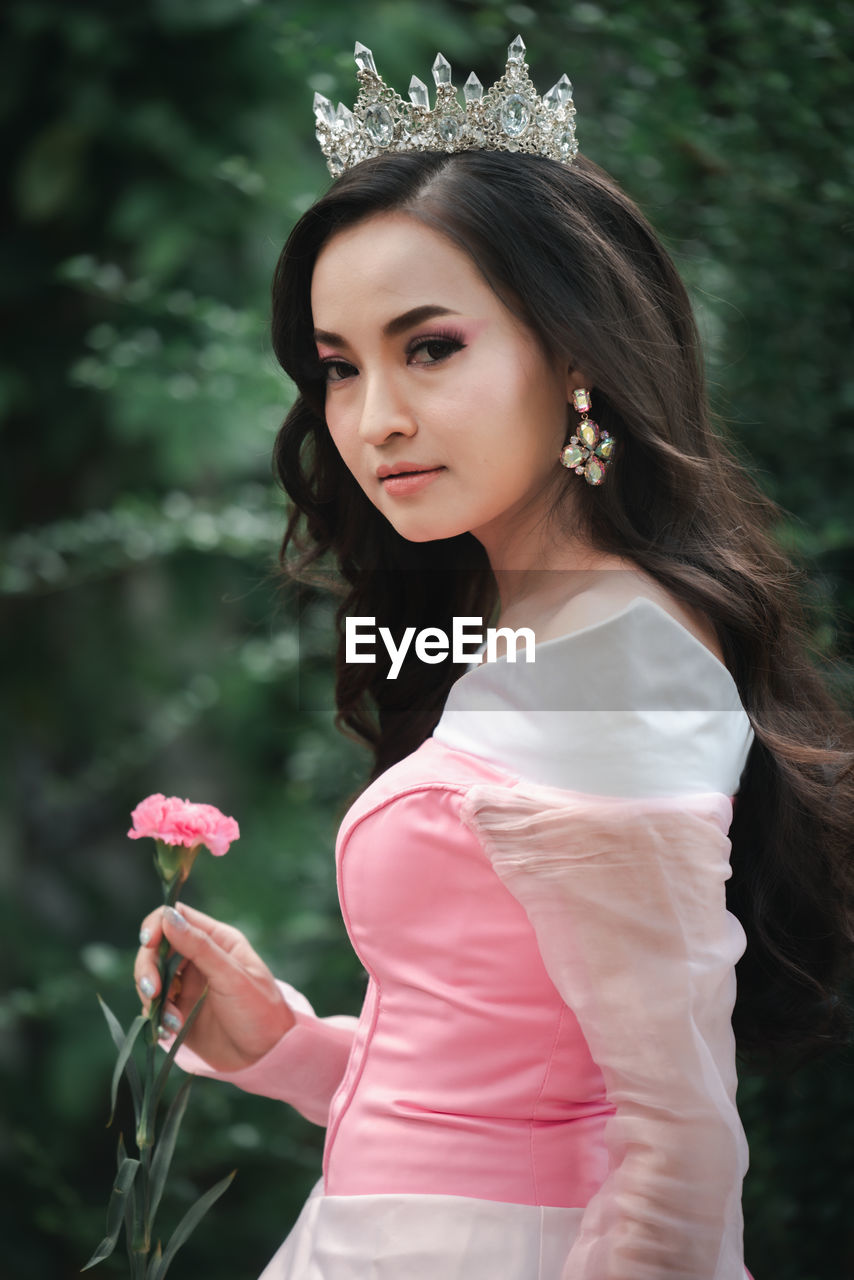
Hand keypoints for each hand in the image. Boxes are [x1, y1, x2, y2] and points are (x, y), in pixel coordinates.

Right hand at [134, 903, 295, 1070]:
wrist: (267, 1058)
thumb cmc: (260, 1011)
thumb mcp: (232, 977)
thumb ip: (200, 947)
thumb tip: (168, 916)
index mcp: (217, 940)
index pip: (177, 917)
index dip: (157, 925)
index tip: (148, 942)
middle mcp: (199, 959)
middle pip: (156, 948)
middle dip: (148, 968)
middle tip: (153, 992)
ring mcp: (188, 986)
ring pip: (151, 977)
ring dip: (153, 997)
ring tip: (172, 1020)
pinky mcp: (179, 1011)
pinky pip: (154, 1006)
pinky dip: (157, 1016)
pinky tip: (172, 1030)